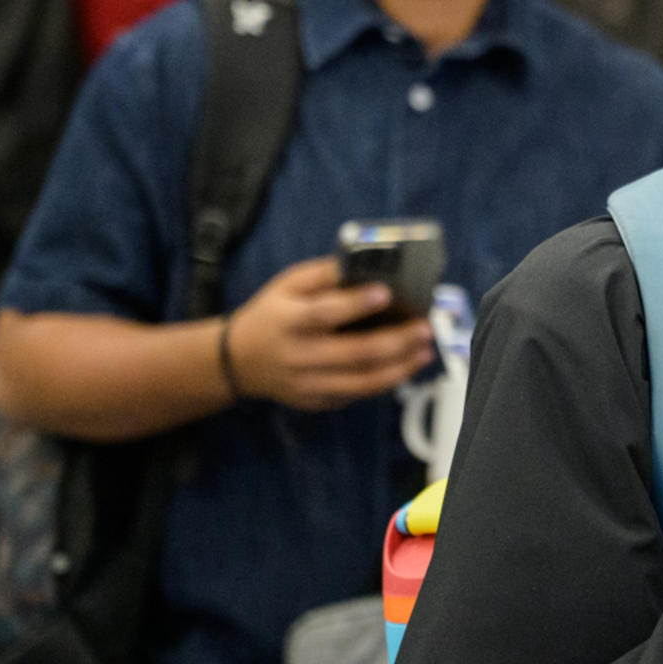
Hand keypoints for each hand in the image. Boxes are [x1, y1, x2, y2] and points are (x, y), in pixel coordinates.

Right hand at [223, 256, 436, 411]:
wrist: (237, 361)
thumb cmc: (272, 314)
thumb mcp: (287, 285)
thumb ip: (323, 274)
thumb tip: (363, 262)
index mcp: (289, 321)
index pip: (324, 313)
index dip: (356, 304)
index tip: (386, 292)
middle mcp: (298, 357)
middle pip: (353, 353)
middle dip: (395, 342)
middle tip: (425, 328)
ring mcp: (307, 385)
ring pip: (360, 382)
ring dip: (399, 368)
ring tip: (425, 352)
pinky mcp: (315, 402)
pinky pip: (355, 395)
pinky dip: (383, 382)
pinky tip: (404, 367)